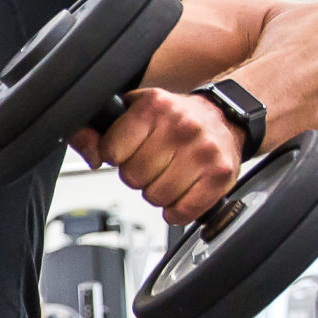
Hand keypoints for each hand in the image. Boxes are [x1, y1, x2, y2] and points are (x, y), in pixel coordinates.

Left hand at [68, 88, 243, 225]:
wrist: (225, 117)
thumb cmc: (175, 118)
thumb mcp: (133, 110)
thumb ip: (97, 130)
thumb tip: (91, 155)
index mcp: (154, 106)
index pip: (111, 152)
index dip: (116, 155)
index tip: (129, 149)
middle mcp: (181, 126)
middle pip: (133, 178)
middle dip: (138, 175)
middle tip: (154, 162)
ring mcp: (203, 152)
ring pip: (156, 197)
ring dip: (158, 193)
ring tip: (169, 173)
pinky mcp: (220, 175)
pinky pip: (184, 211)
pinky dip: (178, 210)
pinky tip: (181, 192)